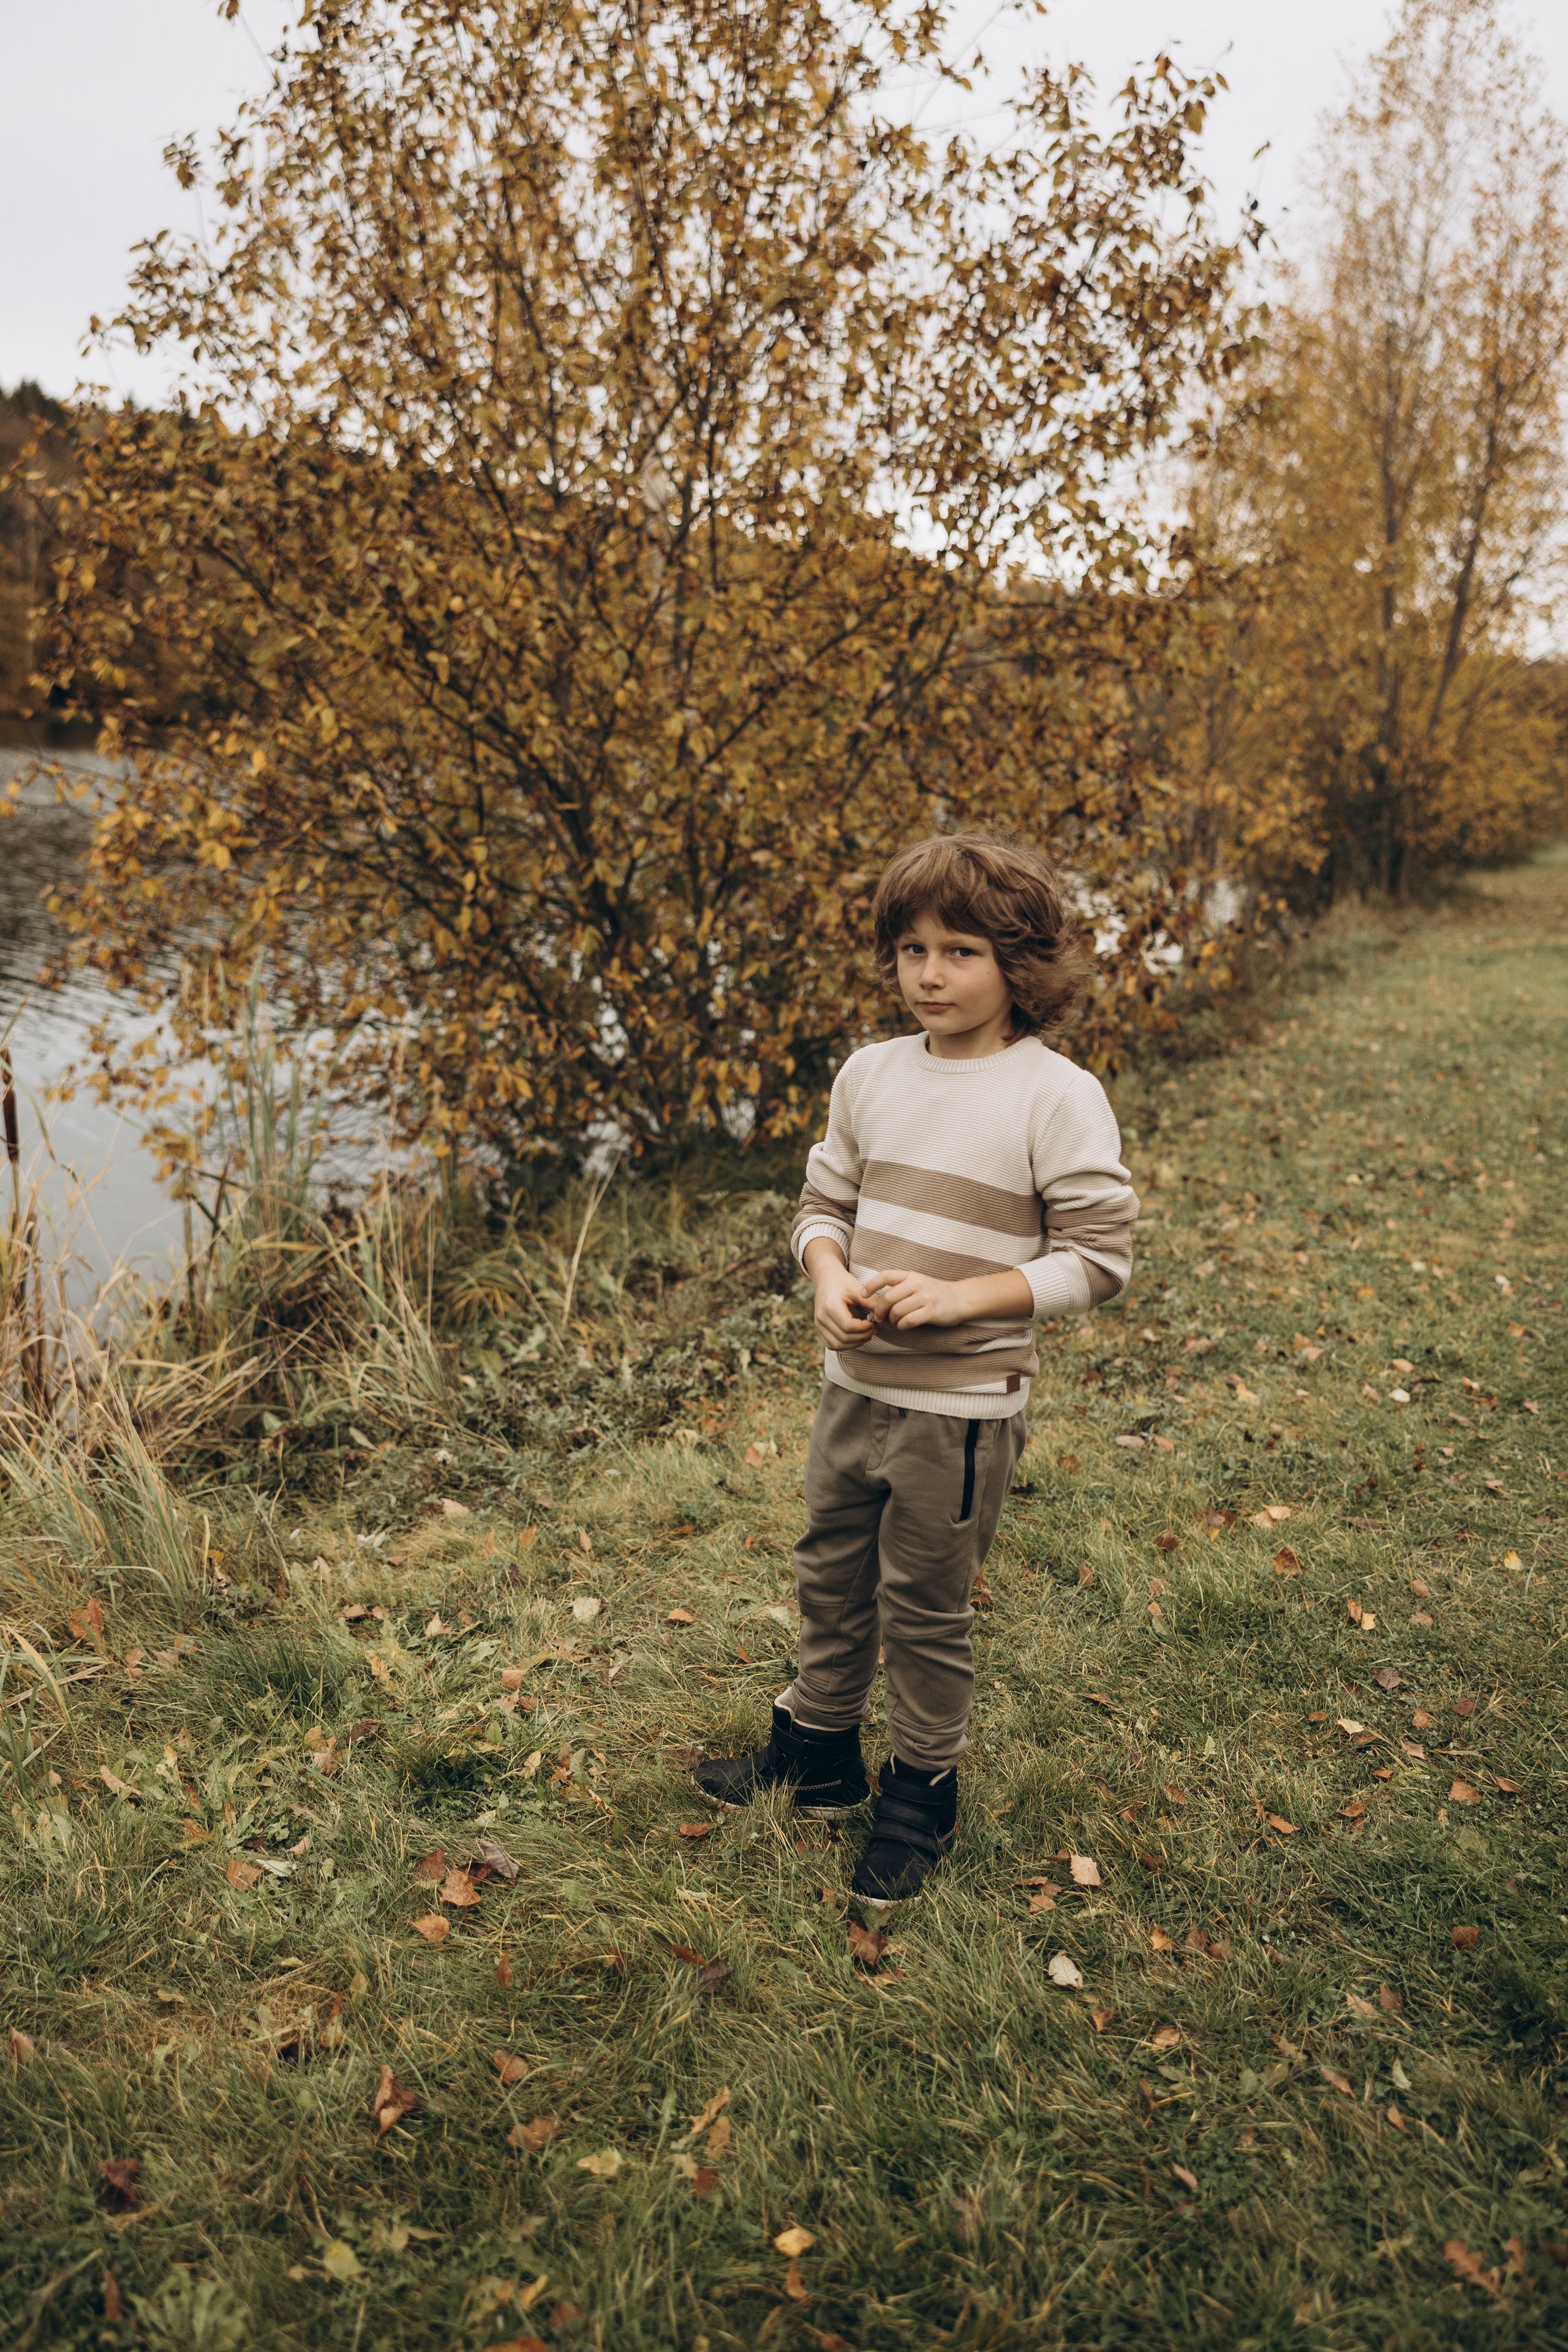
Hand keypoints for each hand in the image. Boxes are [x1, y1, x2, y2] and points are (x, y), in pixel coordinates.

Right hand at [804, 1242, 879, 1347]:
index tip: (874, 1323)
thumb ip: (870, 1301)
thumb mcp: (857, 1287)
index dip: (864, 1328)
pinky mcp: (819, 1329)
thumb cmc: (842, 1282)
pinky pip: (832, 1345)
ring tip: (867, 1334)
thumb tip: (884, 1316)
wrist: (826, 1279)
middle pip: (844, 1337)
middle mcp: (821, 1317)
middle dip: (862, 1336)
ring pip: (837, 1345)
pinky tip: (857, 1337)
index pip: (848, 1326)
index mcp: (830, 1305)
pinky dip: (846, 1345)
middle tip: (874, 1329)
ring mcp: (818, 1324)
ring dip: (855, 1343)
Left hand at [867, 1265, 1035, 1328]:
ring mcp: (925, 1298)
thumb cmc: (933, 1293)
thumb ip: (898, 1288)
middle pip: (888, 1297)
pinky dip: (901, 1326)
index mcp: (911, 1276)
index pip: (886, 1275)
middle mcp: (917, 1284)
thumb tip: (875, 1302)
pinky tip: (903, 1326)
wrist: (960, 1299)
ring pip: (897, 1311)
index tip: (862, 1294)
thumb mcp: (917, 1283)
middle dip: (879, 1310)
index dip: (871, 1285)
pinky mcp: (932, 1312)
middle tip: (879, 1318)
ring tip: (893, 1322)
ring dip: (891, 1320)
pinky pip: (908, 1321)